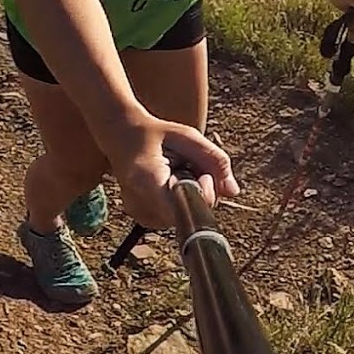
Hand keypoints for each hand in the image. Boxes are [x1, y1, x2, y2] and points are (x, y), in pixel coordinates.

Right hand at [103, 112, 238, 230]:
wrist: (120, 135)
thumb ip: (214, 160)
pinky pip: (175, 218)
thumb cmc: (155, 134)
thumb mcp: (188, 136)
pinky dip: (179, 202)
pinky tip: (169, 183)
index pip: (185, 207)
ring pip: (184, 218)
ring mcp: (140, 214)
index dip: (203, 193)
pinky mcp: (143, 219)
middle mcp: (140, 204)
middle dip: (200, 192)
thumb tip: (233, 191)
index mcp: (148, 180)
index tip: (201, 174)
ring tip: (175, 172)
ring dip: (190, 197)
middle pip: (189, 214)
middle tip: (187, 165)